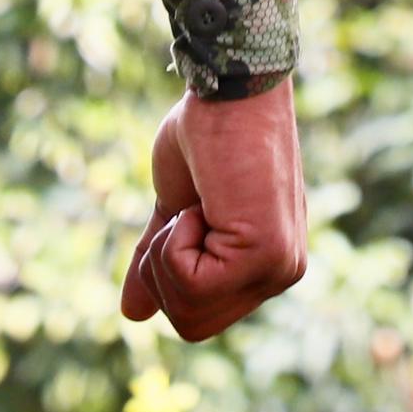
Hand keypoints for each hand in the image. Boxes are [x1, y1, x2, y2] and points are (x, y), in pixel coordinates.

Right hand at [117, 85, 308, 340]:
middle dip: (163, 271)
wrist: (227, 87)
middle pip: (191, 324)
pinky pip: (192, 285)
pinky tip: (206, 204)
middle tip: (189, 212)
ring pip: (189, 312)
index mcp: (262, 263)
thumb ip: (159, 259)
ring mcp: (278, 268)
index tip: (186, 214)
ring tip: (199, 206)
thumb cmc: (207, 134)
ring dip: (169, 254)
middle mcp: (280, 272)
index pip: (197, 315)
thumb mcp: (175, 207)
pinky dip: (176, 242)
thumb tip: (132, 314)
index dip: (166, 272)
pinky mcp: (266, 256)